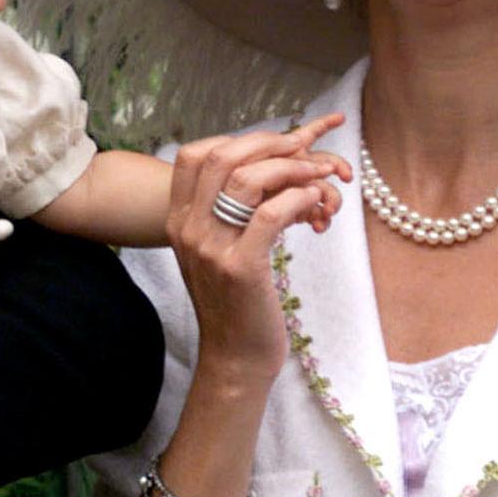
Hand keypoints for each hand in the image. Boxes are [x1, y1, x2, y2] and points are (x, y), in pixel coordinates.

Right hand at [168, 114, 350, 380]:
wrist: (235, 358)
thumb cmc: (235, 300)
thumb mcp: (216, 249)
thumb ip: (226, 210)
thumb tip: (265, 165)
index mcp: (178, 220)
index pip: (192, 155)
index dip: (237, 138)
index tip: (274, 143)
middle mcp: (188, 229)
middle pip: (222, 156)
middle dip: (270, 143)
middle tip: (304, 149)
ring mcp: (211, 248)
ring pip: (247, 179)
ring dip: (292, 167)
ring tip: (318, 174)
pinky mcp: (241, 268)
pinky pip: (270, 214)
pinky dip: (299, 197)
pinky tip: (316, 201)